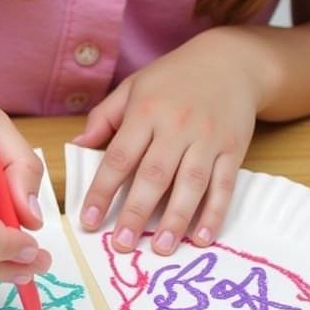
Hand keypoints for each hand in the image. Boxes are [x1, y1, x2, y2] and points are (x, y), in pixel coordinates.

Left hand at [75, 28, 266, 254]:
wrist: (232, 61)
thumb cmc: (174, 78)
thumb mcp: (133, 87)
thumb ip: (104, 118)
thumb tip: (77, 147)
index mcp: (146, 111)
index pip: (119, 157)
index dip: (102, 191)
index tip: (88, 221)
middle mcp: (177, 126)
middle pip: (154, 176)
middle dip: (136, 213)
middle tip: (121, 244)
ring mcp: (208, 139)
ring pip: (190, 185)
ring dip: (175, 220)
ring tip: (161, 248)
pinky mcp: (233, 150)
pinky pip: (223, 186)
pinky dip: (214, 213)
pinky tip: (201, 237)